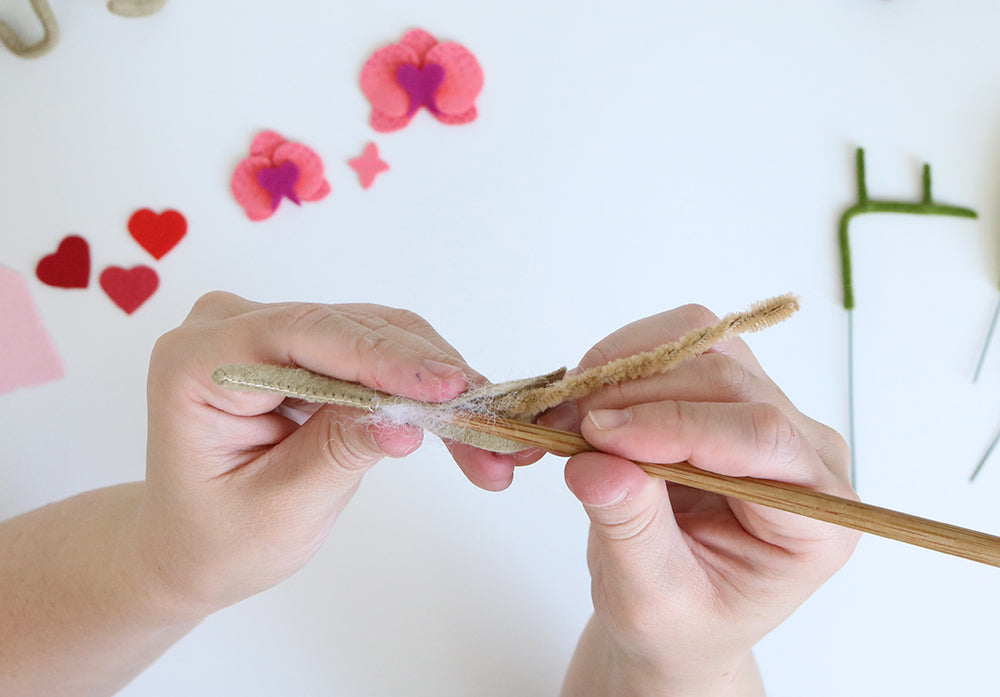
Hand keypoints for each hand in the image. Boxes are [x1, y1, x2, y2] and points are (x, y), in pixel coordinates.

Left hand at [135, 292, 534, 618]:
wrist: (193, 544)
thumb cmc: (216, 537)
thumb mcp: (277, 508)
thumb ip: (337, 453)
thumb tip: (408, 421)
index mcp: (196, 361)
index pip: (302, 335)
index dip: (382, 358)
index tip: (449, 387)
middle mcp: (233, 326)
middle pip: (351, 330)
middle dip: (426, 380)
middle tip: (492, 428)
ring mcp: (272, 330)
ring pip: (377, 336)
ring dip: (436, 385)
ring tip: (488, 440)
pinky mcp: (308, 347)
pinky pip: (377, 353)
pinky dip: (420, 389)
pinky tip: (460, 421)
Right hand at [544, 304, 858, 696]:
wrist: (677, 616)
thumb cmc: (679, 623)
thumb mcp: (652, 600)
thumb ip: (631, 531)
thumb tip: (594, 466)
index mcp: (818, 519)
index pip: (762, 439)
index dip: (675, 425)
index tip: (597, 435)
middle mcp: (807, 455)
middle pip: (729, 381)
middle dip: (636, 395)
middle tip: (561, 426)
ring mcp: (770, 413)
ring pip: (703, 345)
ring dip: (625, 369)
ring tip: (569, 418)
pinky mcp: (728, 392)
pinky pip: (679, 344)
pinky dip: (622, 362)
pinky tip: (588, 405)